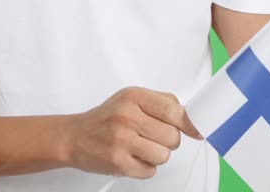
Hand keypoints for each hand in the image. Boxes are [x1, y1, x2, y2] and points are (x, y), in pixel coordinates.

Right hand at [64, 86, 204, 179]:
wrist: (74, 136)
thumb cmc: (107, 117)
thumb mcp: (132, 98)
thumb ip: (161, 103)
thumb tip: (190, 120)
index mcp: (134, 97)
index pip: (174, 111)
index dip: (188, 124)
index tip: (195, 131)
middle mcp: (127, 117)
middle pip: (172, 136)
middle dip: (168, 140)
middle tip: (153, 137)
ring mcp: (122, 140)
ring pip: (163, 156)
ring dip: (157, 155)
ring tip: (141, 148)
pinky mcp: (118, 162)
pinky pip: (150, 171)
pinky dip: (145, 167)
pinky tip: (132, 157)